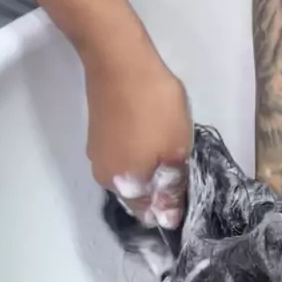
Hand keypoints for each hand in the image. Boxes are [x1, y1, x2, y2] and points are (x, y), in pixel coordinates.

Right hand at [85, 44, 192, 227]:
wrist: (119, 61)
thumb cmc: (153, 108)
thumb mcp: (175, 150)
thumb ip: (172, 187)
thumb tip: (168, 219)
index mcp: (122, 186)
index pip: (149, 212)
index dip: (170, 203)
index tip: (185, 181)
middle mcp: (104, 176)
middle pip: (138, 190)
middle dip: (159, 181)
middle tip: (180, 156)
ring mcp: (97, 152)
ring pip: (130, 168)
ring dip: (148, 161)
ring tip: (167, 137)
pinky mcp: (97, 131)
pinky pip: (122, 150)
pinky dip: (137, 145)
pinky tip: (150, 127)